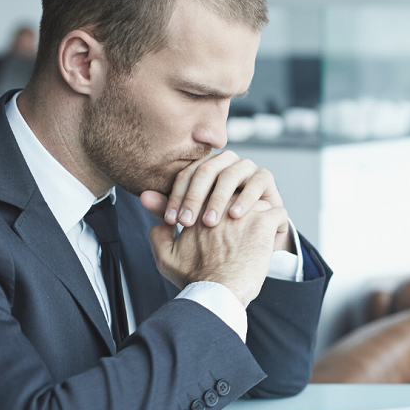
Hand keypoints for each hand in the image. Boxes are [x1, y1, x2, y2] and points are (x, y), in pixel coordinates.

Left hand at [140, 150, 292, 252]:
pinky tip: (235, 216)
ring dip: (218, 198)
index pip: (185, 175)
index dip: (176, 197)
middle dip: (194, 197)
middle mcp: (224, 164)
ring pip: (230, 174)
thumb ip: (169, 209)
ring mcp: (246, 168)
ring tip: (210, 222)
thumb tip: (144, 197)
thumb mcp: (191, 223)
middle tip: (187, 223)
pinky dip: (246, 198)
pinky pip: (257, 181)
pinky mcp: (265, 178)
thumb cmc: (217, 232)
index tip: (170, 221)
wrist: (249, 246)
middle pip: (206, 171)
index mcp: (203, 169)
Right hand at [149, 197, 285, 307]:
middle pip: (239, 195)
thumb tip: (161, 222)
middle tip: (246, 235)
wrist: (217, 293)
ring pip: (260, 202)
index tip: (228, 231)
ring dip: (262, 218)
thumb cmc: (194, 278)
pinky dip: (278, 227)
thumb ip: (159, 234)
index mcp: (199, 207)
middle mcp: (221, 203)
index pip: (218, 194)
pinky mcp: (262, 221)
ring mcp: (243, 210)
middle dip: (244, 212)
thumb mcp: (165, 256)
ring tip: (260, 239)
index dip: (225, 211)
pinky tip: (271, 242)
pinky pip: (279, 213)